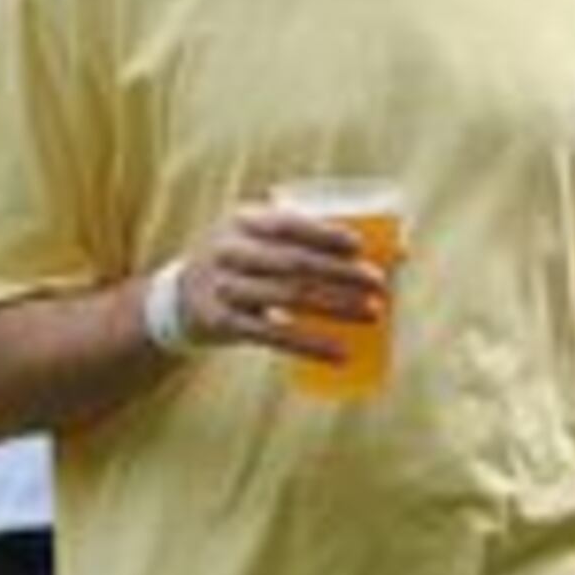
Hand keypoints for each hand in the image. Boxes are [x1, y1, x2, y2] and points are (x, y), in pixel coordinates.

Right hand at [164, 199, 391, 366]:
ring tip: (374, 314)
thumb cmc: (243, 260)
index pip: (287, 224)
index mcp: (241, 221)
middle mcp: (228, 252)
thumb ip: (309, 236)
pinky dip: (311, 346)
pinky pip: (273, 336)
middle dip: (342, 273)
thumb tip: (398, 248)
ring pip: (289, 298)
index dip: (324, 233)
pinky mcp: (225, 324)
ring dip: (336, 307)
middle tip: (380, 284)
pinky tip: (341, 353)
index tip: (360, 245)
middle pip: (295, 262)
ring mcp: (224, 289)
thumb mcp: (257, 236)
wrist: (175, 298)